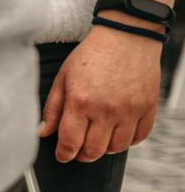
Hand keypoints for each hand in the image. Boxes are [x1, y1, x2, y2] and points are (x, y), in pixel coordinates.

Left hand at [40, 25, 163, 161]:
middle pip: (93, 151)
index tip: (63, 155)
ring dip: (105, 149)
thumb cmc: (93, 54)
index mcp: (81, 102)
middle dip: (82, 155)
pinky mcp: (147, 107)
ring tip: (98, 139)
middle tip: (78, 150)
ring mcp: (130, 110)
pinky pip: (139, 137)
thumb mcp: (63, 78)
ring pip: (117, 148)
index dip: (64, 154)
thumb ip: (52, 108)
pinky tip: (118, 132)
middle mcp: (106, 110)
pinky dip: (128, 141)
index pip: (70, 142)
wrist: (126, 36)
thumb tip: (43, 132)